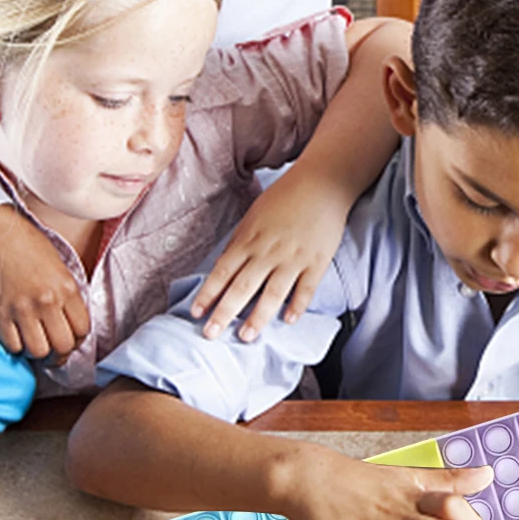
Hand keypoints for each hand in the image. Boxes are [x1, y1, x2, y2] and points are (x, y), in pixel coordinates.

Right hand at [0, 203, 89, 360]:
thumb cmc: (22, 240)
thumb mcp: (57, 262)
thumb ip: (65, 291)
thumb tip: (69, 318)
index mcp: (66, 286)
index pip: (82, 329)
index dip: (78, 338)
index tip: (70, 337)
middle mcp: (47, 301)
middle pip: (63, 346)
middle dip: (61, 352)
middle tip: (55, 349)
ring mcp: (21, 310)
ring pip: (39, 352)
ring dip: (39, 352)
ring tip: (35, 344)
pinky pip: (12, 346)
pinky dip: (16, 347)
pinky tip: (16, 336)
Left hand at [189, 169, 349, 341]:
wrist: (322, 182)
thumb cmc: (285, 197)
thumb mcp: (254, 215)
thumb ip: (239, 241)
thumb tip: (223, 266)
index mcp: (250, 239)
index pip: (222, 271)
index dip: (208, 294)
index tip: (196, 313)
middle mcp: (268, 251)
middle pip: (242, 288)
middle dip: (224, 313)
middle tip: (210, 336)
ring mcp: (294, 258)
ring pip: (272, 294)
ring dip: (258, 318)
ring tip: (246, 337)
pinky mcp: (317, 261)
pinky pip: (306, 289)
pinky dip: (297, 306)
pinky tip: (288, 321)